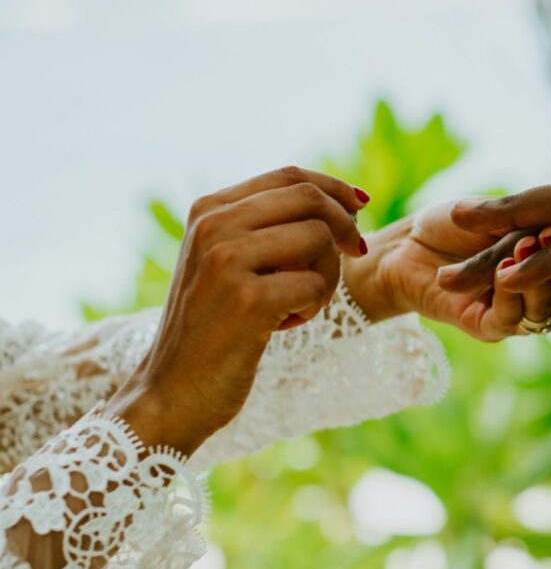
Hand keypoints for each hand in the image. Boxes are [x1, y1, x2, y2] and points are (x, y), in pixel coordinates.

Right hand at [111, 167, 368, 454]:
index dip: (334, 188)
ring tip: (300, 304)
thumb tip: (342, 203)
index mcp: (208, 209)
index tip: (361, 206)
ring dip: (328, 274)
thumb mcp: (226, 263)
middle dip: (346, 225)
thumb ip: (265, 228)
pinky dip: (313, 307)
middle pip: (310, 199)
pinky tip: (283, 326)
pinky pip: (316, 284)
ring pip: (320, 238)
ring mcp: (226, 260)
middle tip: (357, 252)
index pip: (289, 175)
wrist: (170, 393)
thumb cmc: (213, 329)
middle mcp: (213, 225)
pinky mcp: (247, 300)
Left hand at [342, 202, 550, 340]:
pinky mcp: (487, 329)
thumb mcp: (498, 213)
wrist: (404, 243)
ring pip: (544, 307)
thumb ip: (531, 222)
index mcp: (545, 261)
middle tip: (547, 235)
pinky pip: (511, 320)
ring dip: (536, 278)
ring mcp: (514, 311)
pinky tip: (501, 273)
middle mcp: (536, 290)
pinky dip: (511, 296)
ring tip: (522, 247)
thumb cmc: (451, 223)